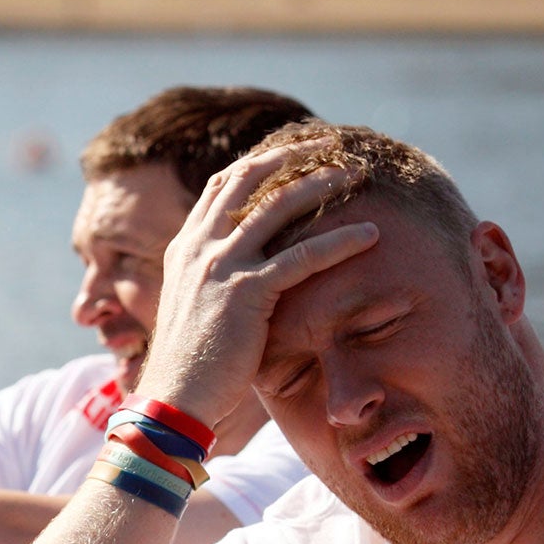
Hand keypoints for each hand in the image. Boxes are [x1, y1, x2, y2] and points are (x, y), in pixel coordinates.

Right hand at [138, 147, 378, 427]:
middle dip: (292, 155)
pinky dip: (339, 242)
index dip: (258, 164)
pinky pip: (301, 257)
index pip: (221, 186)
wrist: (173, 400)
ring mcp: (219, 266)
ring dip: (320, 183)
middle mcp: (198, 247)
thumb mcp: (198, 311)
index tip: (294, 151)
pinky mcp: (245, 293)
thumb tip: (251, 278)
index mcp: (185, 249)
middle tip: (330, 143)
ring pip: (276, 206)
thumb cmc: (192, 368)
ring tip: (356, 172)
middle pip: (247, 178)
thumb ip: (218, 284)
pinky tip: (370, 236)